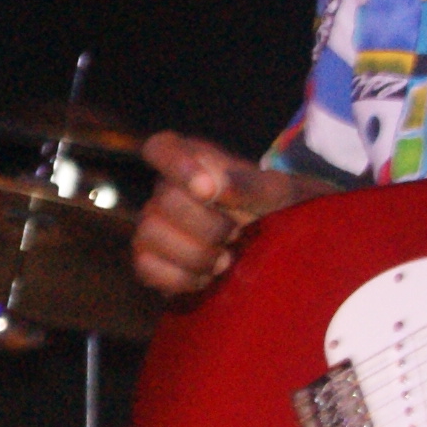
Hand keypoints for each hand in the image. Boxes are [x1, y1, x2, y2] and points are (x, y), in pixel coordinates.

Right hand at [131, 133, 314, 299]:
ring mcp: (154, 223)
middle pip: (164, 201)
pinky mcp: (150, 259)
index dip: (177, 167)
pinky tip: (206, 277)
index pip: (162, 148)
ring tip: (225, 259)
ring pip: (149, 233)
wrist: (281, 248)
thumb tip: (212, 185)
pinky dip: (180, 278)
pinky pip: (146, 266)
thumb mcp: (277, 193)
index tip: (208, 190)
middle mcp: (167, 187)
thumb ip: (247, 184)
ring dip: (195, 255)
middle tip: (236, 234)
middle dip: (207, 227)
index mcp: (195, 159)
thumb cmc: (278, 209)